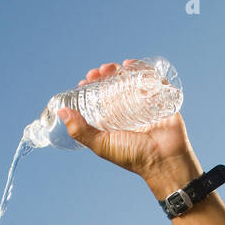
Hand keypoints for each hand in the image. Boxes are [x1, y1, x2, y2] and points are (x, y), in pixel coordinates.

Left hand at [57, 60, 203, 195]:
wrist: (164, 160)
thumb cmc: (133, 156)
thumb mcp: (101, 145)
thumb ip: (81, 131)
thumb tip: (61, 112)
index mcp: (113, 119)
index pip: (100, 97)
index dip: (91, 86)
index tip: (85, 81)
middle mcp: (128, 109)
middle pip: (114, 85)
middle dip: (104, 75)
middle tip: (97, 73)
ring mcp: (145, 102)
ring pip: (130, 79)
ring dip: (119, 70)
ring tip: (111, 68)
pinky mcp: (161, 98)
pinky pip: (152, 79)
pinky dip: (141, 68)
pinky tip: (130, 64)